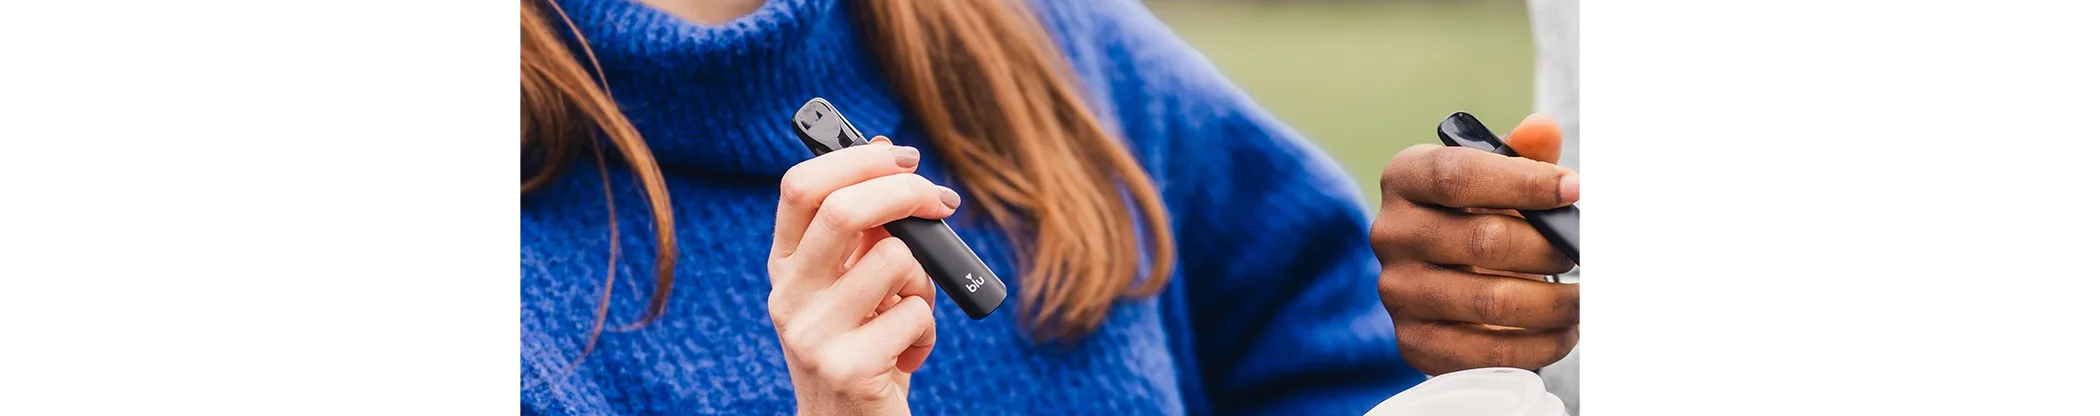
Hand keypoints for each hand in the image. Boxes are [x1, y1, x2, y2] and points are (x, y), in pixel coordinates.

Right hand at [768, 137, 957, 414]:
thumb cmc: (863, 344)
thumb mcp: (855, 281)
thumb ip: (863, 226)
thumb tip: (884, 149)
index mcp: (785, 265)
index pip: (799, 186)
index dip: (855, 160)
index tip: (903, 158)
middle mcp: (787, 297)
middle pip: (842, 210)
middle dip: (905, 194)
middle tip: (940, 201)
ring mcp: (811, 335)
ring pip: (894, 261)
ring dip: (923, 280)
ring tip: (910, 310)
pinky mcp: (846, 369)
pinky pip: (914, 315)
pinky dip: (927, 331)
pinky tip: (907, 353)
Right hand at [1372, 114, 1582, 375]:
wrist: (1448, 279)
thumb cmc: (1480, 214)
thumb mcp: (1498, 176)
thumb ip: (1523, 153)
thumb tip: (1542, 130)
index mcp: (1405, 178)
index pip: (1458, 176)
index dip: (1522, 182)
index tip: (1574, 189)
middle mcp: (1391, 233)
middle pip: (1482, 240)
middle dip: (1548, 247)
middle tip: (1582, 251)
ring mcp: (1397, 291)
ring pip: (1490, 301)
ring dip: (1553, 302)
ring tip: (1583, 297)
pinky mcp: (1413, 342)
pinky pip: (1485, 353)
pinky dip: (1537, 345)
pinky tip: (1562, 330)